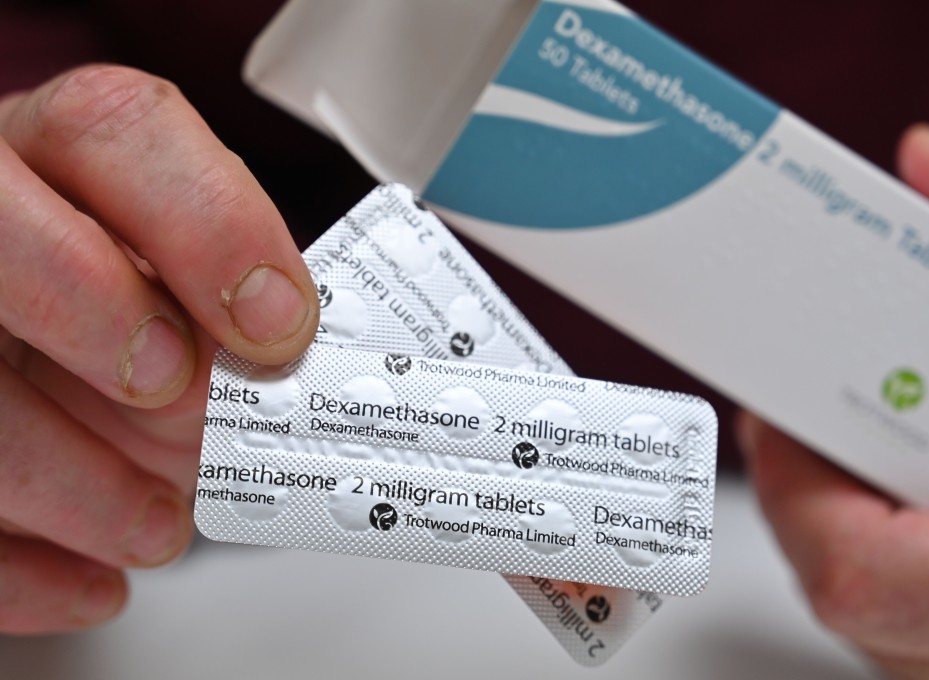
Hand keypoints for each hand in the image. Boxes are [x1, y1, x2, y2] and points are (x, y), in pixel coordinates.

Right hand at [0, 65, 319, 633]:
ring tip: (156, 526)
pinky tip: (92, 581)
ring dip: (73, 479)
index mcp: (60, 155)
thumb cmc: (132, 292)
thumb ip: (231, 296)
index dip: (211, 228)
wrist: (39, 314)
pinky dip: (24, 567)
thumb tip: (303, 371)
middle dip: (109, 326)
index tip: (277, 325)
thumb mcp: (187, 269)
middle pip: (7, 235)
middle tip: (192, 410)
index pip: (118, 131)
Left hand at [737, 125, 928, 677]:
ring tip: (857, 442)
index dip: (796, 490)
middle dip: (813, 499)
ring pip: (896, 637)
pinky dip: (914, 562)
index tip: (784, 410)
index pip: (865, 581)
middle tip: (806, 412)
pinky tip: (926, 492)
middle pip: (862, 609)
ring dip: (856, 534)